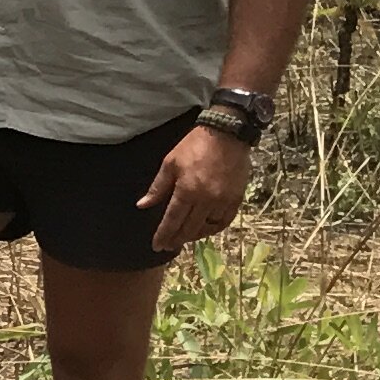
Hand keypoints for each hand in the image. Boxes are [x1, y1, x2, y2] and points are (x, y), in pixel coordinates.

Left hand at [139, 123, 253, 251]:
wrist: (227, 133)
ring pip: (207, 227)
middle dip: (177, 239)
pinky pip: (225, 221)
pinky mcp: (236, 198)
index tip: (157, 246)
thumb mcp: (170, 163)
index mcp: (187, 191)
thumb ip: (157, 187)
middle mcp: (206, 200)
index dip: (163, 235)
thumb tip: (143, 205)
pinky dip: (214, 228)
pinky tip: (206, 228)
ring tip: (185, 237)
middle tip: (169, 246)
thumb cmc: (194, 146)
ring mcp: (223, 200)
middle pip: (189, 228)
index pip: (172, 220)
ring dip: (195, 235)